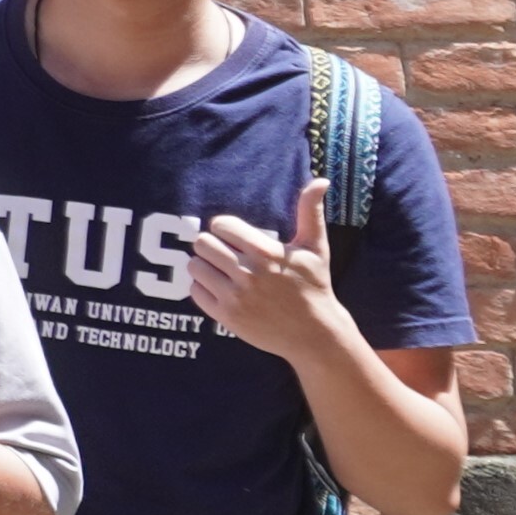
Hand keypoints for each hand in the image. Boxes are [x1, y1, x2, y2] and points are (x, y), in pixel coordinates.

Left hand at [184, 183, 341, 360]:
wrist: (315, 334)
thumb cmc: (315, 286)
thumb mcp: (315, 248)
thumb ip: (310, 212)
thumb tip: (321, 180)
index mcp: (266, 252)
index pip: (220, 225)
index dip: (224, 228)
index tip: (233, 236)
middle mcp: (249, 274)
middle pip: (202, 243)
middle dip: (211, 245)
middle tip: (224, 253)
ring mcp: (236, 297)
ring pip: (194, 266)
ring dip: (204, 265)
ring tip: (221, 270)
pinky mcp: (227, 317)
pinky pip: (195, 291)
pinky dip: (203, 288)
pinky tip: (220, 288)